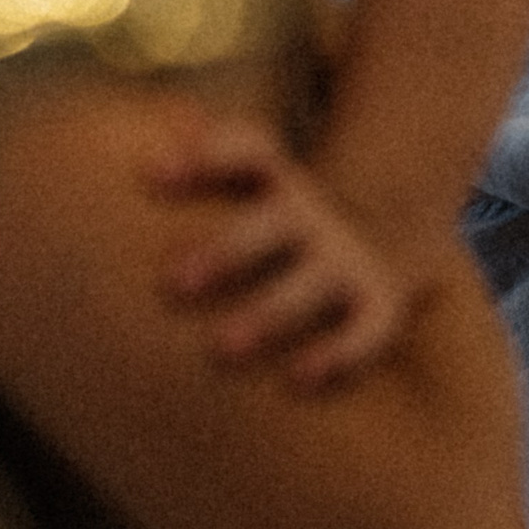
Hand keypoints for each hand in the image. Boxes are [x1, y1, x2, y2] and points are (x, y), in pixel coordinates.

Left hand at [155, 131, 412, 389]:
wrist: (387, 242)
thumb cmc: (277, 232)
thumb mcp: (250, 191)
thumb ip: (200, 171)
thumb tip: (142, 149)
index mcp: (277, 186)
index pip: (251, 153)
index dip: (208, 157)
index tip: (151, 175)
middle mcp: (314, 220)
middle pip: (274, 224)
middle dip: (225, 252)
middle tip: (171, 282)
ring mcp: (350, 263)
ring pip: (312, 285)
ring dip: (269, 314)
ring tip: (221, 346)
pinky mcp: (380, 307)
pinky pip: (368, 332)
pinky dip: (339, 355)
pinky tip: (297, 379)